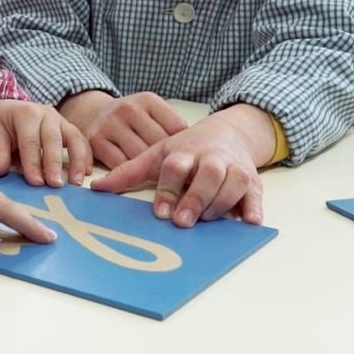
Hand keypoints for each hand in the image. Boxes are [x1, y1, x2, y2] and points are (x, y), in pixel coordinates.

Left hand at [0, 100, 91, 186]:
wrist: (9, 108)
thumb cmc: (1, 123)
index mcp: (26, 114)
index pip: (30, 141)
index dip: (32, 163)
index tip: (36, 183)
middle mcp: (46, 114)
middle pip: (52, 139)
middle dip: (54, 163)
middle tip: (55, 185)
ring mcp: (60, 119)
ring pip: (73, 138)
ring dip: (77, 161)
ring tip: (76, 182)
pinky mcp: (69, 127)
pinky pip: (82, 140)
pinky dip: (86, 156)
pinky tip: (87, 172)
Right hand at [60, 91, 187, 168]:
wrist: (89, 112)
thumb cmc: (129, 118)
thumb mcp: (149, 111)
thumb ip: (168, 127)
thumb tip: (196, 154)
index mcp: (148, 101)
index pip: (177, 128)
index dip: (183, 148)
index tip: (187, 160)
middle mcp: (129, 109)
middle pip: (159, 145)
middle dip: (169, 163)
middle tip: (178, 178)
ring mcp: (111, 125)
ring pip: (140, 158)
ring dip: (151, 173)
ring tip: (162, 182)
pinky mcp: (96, 142)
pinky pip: (120, 166)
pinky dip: (131, 176)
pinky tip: (138, 179)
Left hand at [91, 105, 274, 225]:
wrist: (228, 132)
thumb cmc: (187, 149)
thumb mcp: (157, 154)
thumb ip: (129, 171)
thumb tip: (96, 188)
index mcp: (185, 151)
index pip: (176, 167)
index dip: (169, 188)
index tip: (161, 212)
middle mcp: (212, 158)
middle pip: (208, 174)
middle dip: (196, 197)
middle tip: (183, 221)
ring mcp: (234, 168)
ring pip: (233, 183)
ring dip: (221, 203)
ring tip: (207, 221)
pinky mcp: (253, 181)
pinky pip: (256, 193)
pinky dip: (254, 207)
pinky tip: (250, 221)